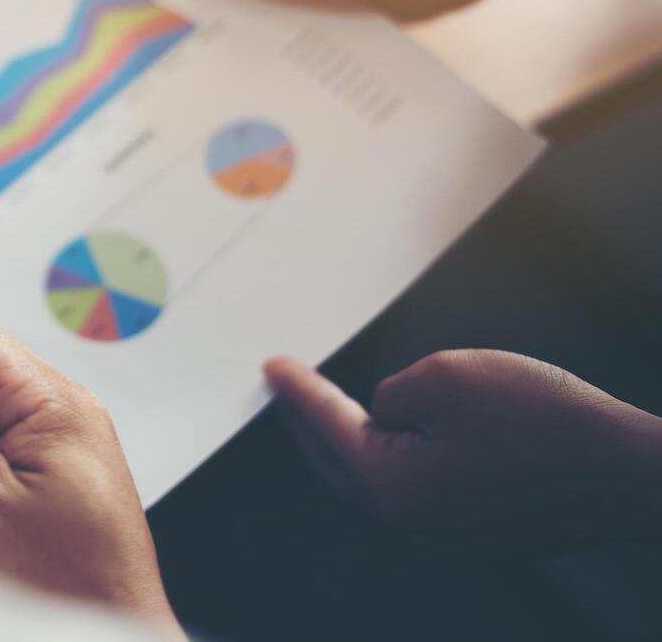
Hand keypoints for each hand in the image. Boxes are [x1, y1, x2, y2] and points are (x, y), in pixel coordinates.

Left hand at [265, 350, 661, 544]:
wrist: (628, 472)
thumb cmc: (545, 420)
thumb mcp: (448, 377)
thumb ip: (396, 393)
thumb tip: (387, 412)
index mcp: (392, 486)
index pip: (327, 428)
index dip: (296, 390)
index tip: (271, 366)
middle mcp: (412, 520)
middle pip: (338, 466)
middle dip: (307, 424)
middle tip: (284, 388)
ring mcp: (449, 531)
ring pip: (378, 481)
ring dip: (349, 443)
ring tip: (328, 410)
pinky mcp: (482, 528)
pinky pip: (419, 489)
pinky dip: (394, 458)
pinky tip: (398, 436)